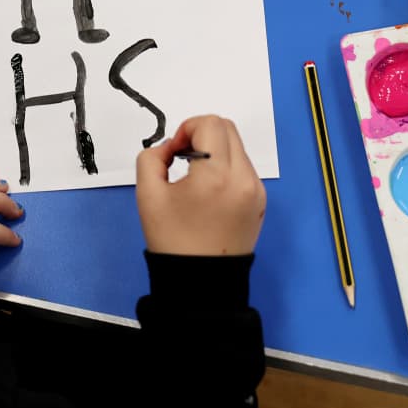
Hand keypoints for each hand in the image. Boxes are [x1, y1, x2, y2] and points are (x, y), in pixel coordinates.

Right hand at [135, 116, 264, 255]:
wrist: (201, 284)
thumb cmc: (172, 240)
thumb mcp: (148, 195)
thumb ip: (151, 157)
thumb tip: (171, 147)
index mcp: (215, 175)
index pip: (209, 124)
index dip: (187, 128)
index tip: (174, 153)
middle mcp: (243, 178)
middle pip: (227, 128)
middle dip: (201, 135)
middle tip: (183, 158)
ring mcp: (256, 190)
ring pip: (237, 147)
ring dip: (215, 150)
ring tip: (195, 178)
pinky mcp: (260, 201)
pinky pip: (244, 168)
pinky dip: (226, 168)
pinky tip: (210, 192)